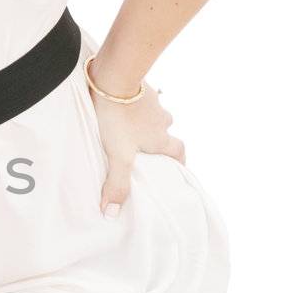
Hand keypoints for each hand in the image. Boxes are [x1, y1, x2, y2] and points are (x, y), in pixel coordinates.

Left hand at [87, 72, 185, 216]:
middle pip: (167, 131)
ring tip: (130, 124)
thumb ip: (116, 184)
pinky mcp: (139, 86)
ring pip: (154, 113)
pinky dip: (134, 101)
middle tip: (147, 145)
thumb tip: (112, 214)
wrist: (115, 78)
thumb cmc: (118, 118)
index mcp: (160, 138)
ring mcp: (152, 101)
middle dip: (160, 138)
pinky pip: (140, 96)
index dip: (179, 161)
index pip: (179, 152)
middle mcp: (161, 120)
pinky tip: (121, 101)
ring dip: (146, 119)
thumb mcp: (117, 156)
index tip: (177, 167)